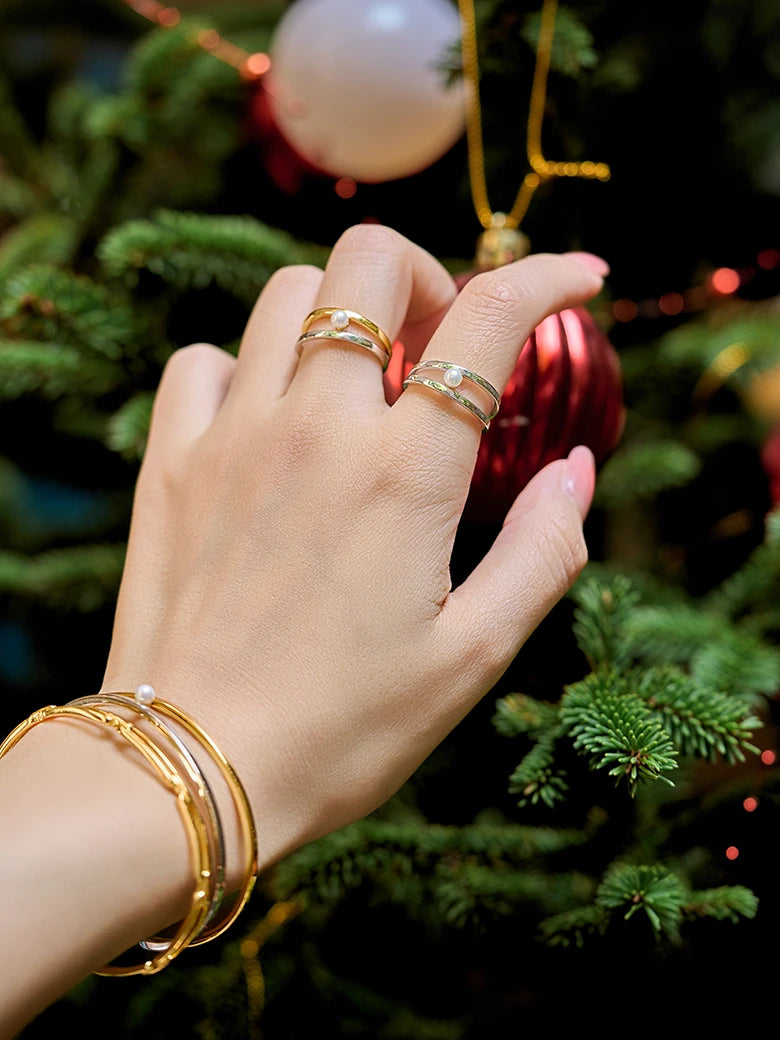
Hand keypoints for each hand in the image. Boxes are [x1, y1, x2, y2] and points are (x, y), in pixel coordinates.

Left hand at [101, 224, 603, 869]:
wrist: (195, 769)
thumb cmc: (345, 727)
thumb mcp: (474, 655)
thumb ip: (542, 551)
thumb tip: (575, 470)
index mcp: (406, 473)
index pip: (490, 318)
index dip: (548, 277)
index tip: (579, 283)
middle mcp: (317, 429)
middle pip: (370, 260)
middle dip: (425, 276)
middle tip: (441, 345)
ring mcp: (233, 436)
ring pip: (287, 293)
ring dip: (340, 310)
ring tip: (360, 379)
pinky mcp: (170, 463)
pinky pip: (202, 362)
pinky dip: (246, 365)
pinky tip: (268, 418)